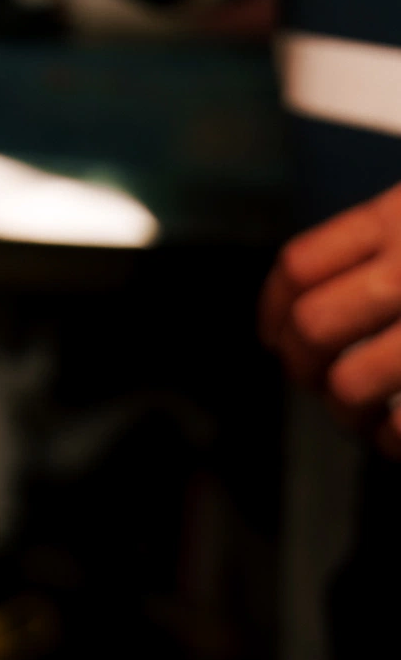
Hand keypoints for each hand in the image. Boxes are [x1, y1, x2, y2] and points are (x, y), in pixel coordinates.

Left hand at [264, 189, 400, 452]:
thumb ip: (385, 240)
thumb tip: (314, 301)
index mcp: (398, 218)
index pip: (300, 265)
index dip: (273, 309)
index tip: (272, 337)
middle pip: (312, 325)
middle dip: (303, 365)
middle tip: (320, 381)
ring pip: (350, 384)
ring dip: (349, 412)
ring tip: (369, 415)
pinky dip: (394, 441)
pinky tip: (399, 434)